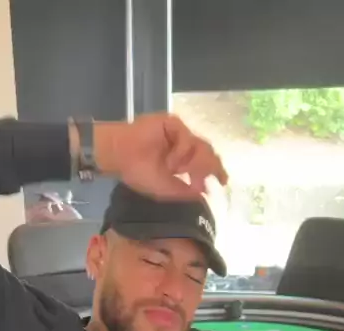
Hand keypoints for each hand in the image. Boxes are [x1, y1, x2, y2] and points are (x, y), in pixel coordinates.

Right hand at [94, 114, 227, 198]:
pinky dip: (181, 152)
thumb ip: (184, 190)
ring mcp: (179, 133)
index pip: (206, 162)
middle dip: (210, 167)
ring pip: (200, 145)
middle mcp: (184, 145)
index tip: (223, 182)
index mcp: (183, 160)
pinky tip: (171, 163)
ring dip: (194, 162)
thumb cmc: (138, 172)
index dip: (216, 171)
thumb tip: (203, 194)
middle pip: (207, 152)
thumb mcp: (165, 188)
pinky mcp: (172, 123)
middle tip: (212, 178)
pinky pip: (186, 137)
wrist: (119, 156)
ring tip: (183, 173)